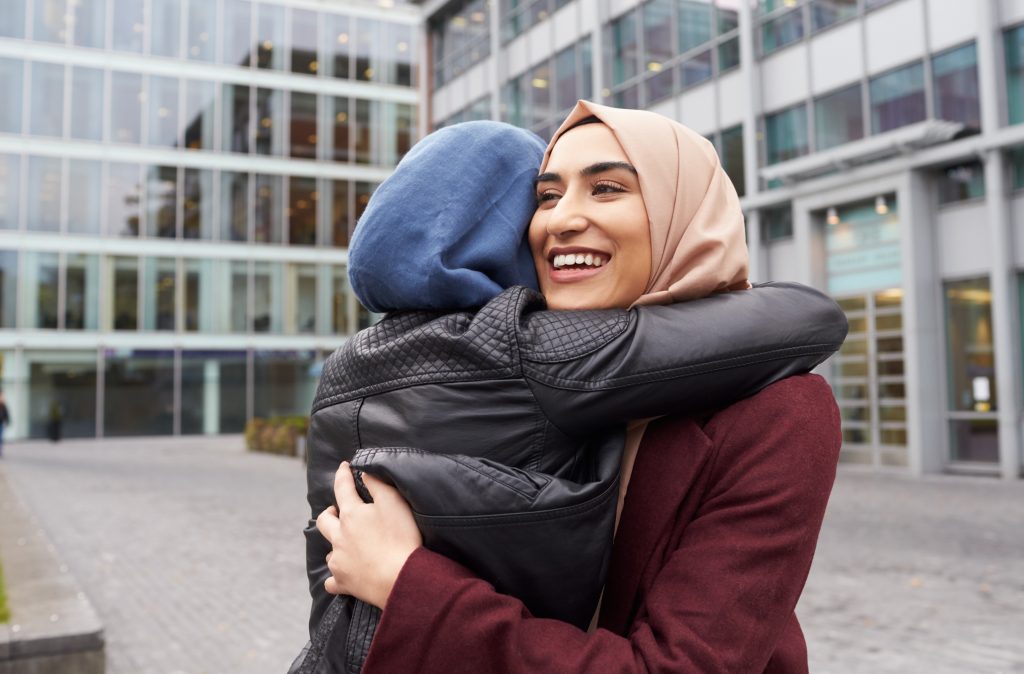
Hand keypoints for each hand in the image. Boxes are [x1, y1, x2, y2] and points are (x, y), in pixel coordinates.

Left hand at [316, 462, 422, 608]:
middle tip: (337, 511)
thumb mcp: (394, 502)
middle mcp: (339, 537)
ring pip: (328, 551)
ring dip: (335, 545)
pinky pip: (332, 581)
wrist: (401, 578)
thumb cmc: (401, 537)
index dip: (342, 474)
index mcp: (351, 515)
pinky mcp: (343, 582)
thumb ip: (377, 484)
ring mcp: (339, 561)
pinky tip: (341, 575)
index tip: (344, 466)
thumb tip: (364, 472)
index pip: (342, 488)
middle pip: (324, 521)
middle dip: (329, 513)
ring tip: (346, 545)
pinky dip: (335, 577)